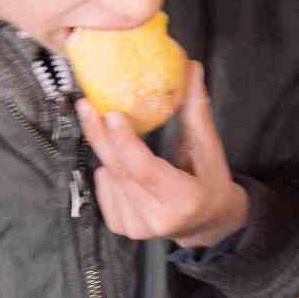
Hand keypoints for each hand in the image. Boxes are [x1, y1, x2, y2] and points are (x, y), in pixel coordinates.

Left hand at [76, 62, 250, 250]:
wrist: (208, 224)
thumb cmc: (211, 183)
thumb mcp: (210, 149)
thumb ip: (196, 111)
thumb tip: (191, 68)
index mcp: (183, 200)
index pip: (145, 169)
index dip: (125, 142)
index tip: (111, 113)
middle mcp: (157, 219)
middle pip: (120, 171)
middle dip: (100, 136)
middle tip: (87, 106)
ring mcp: (138, 228)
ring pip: (109, 179)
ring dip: (107, 152)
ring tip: (111, 132)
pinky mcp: (124, 229)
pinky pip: (104, 190)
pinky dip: (108, 172)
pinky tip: (120, 165)